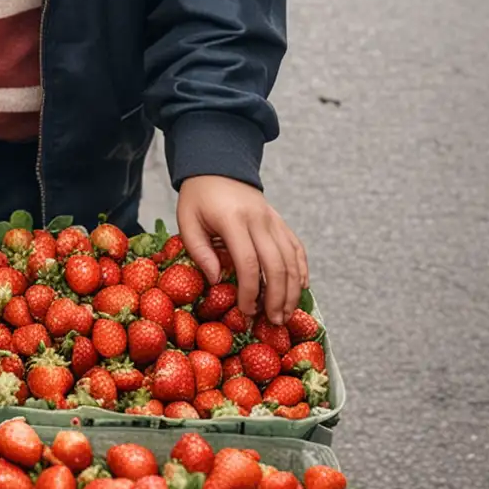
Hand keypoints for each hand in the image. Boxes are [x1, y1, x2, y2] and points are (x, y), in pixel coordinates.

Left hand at [176, 176, 307, 324]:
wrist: (217, 167)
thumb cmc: (198, 198)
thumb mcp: (186, 220)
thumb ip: (199, 250)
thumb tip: (216, 280)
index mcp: (233, 219)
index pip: (248, 262)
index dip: (250, 291)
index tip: (246, 311)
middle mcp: (259, 220)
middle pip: (276, 265)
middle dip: (277, 297)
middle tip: (273, 321)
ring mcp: (273, 220)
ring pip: (292, 259)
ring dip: (292, 290)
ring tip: (285, 314)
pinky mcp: (280, 221)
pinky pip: (297, 248)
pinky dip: (302, 270)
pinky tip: (302, 289)